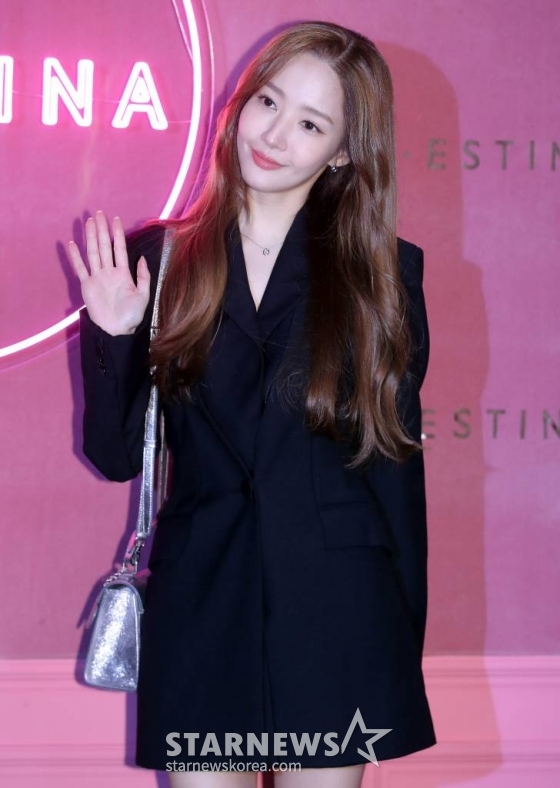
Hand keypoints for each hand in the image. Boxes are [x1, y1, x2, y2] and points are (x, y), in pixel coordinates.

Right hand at [68, 210, 149, 335]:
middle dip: (102, 230)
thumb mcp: (143, 295)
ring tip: (89, 222)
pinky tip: (72, 244)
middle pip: (104, 247)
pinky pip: (80, 269)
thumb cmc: (132, 315)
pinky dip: (75, 257)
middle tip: (99, 214)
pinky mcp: (87, 286)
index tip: (116, 219)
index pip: (120, 249)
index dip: (118, 234)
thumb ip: (143, 276)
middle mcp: (109, 272)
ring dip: (91, 238)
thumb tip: (141, 258)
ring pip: (93, 253)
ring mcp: (97, 277)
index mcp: (123, 273)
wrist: (118, 330)